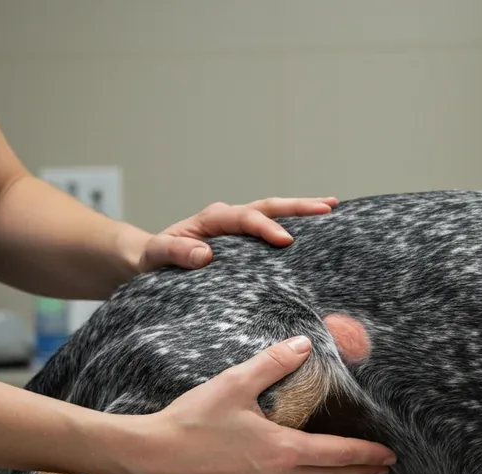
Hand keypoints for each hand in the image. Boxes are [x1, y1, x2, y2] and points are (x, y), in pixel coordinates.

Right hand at [113, 335, 395, 473]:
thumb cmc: (192, 421)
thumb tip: (303, 344)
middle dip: (359, 472)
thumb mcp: (235, 384)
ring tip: (354, 473)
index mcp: (282, 450)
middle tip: (383, 469)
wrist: (153, 454)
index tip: (388, 454)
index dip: (364, 454)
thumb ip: (272, 364)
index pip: (336, 454)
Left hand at [138, 197, 338, 272]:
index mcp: (212, 219)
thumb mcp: (157, 256)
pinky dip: (296, 226)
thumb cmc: (153, 259)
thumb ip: (176, 253)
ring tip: (332, 207)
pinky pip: (274, 229)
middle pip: (269, 206)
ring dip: (303, 210)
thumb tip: (205, 254)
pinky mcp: (246, 241)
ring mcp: (240, 228)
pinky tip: (318, 230)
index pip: (245, 218)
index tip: (286, 241)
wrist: (150, 260)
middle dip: (298, 206)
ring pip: (276, 213)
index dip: (266, 228)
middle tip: (327, 207)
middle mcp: (230, 218)